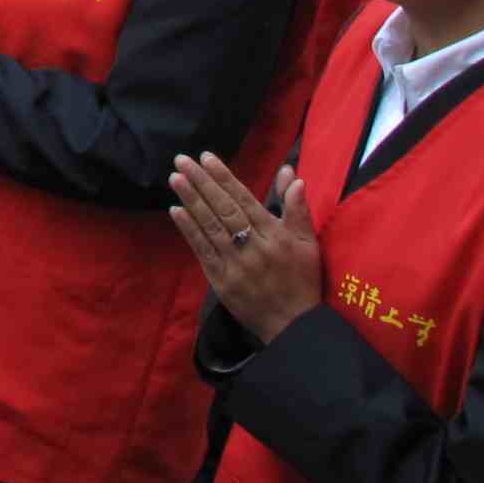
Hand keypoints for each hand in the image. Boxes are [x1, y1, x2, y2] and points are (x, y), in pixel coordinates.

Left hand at [169, 154, 324, 343]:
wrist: (294, 325)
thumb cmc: (302, 280)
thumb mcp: (308, 243)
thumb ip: (297, 208)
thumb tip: (292, 174)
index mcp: (275, 235)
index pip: (245, 200)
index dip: (224, 178)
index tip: (207, 157)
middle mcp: (254, 247)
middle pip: (224, 209)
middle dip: (202, 182)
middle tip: (181, 160)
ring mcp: (235, 264)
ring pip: (210, 227)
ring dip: (191, 201)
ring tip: (175, 178)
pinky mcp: (222, 281)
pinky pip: (203, 251)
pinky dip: (189, 230)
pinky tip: (176, 211)